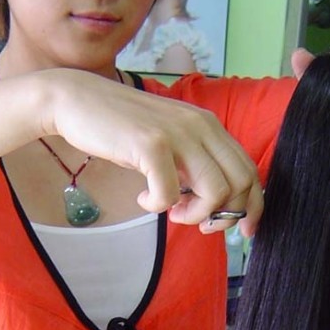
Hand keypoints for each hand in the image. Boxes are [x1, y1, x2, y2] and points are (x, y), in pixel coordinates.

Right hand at [41, 69, 262, 235]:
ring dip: (194, 214)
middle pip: (240, 183)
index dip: (252, 205)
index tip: (244, 229)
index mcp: (208, 125)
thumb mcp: (169, 139)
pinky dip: (158, 206)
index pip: (248, 170)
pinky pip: (170, 193)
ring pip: (214, 191)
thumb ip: (193, 161)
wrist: (77, 100)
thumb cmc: (121, 126)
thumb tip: (213, 202)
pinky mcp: (151, 144)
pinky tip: (142, 199)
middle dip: (224, 215)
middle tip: (197, 223)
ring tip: (171, 211)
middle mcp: (200, 126)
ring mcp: (177, 134)